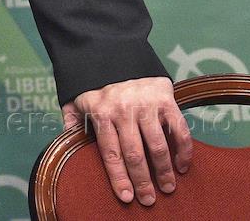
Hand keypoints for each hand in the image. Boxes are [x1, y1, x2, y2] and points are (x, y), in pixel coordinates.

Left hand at [61, 76, 191, 205]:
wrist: (115, 48)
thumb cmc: (95, 80)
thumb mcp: (75, 96)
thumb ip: (71, 119)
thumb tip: (65, 141)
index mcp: (100, 112)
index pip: (110, 153)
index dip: (118, 178)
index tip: (126, 197)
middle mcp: (123, 110)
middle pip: (134, 154)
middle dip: (143, 181)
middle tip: (149, 200)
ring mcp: (146, 104)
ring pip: (157, 145)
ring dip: (164, 171)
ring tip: (168, 188)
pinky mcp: (165, 98)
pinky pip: (178, 129)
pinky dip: (183, 149)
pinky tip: (182, 164)